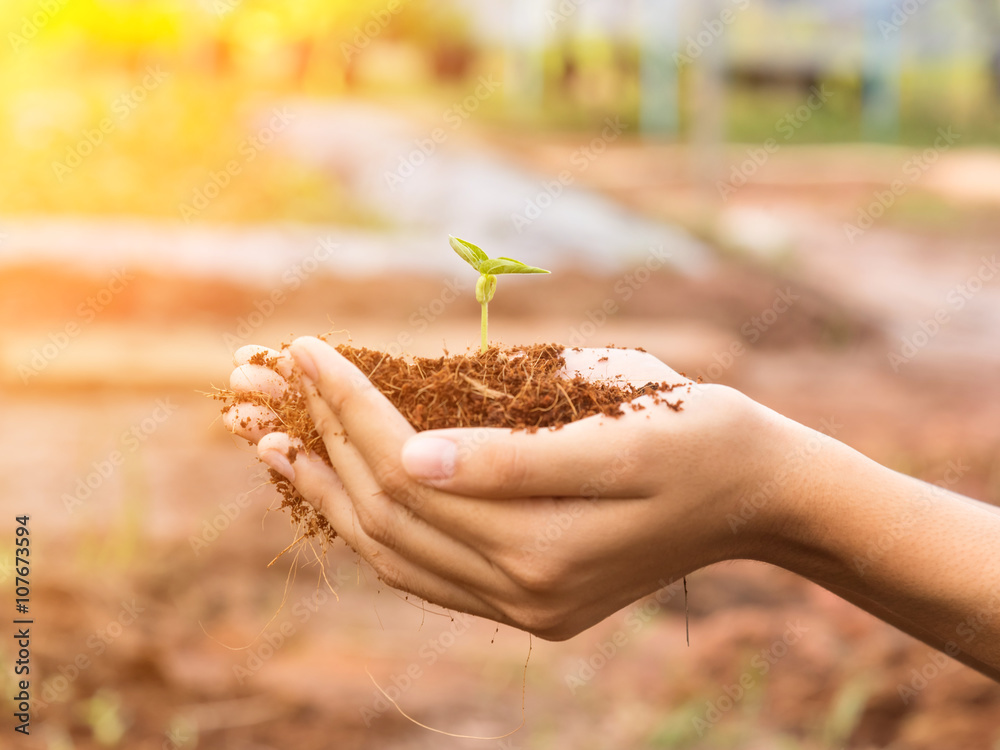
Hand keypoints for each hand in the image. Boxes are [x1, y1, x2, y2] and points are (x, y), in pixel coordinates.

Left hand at [225, 338, 790, 639]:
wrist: (754, 496)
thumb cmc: (696, 437)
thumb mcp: (621, 432)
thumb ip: (516, 459)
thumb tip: (413, 459)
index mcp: (549, 546)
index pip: (408, 473)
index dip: (350, 407)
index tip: (309, 350)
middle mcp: (527, 592)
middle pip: (390, 517)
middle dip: (327, 445)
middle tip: (278, 391)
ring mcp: (527, 607)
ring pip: (395, 557)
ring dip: (332, 499)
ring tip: (281, 450)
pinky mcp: (531, 605)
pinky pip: (427, 575)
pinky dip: (375, 531)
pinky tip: (345, 493)